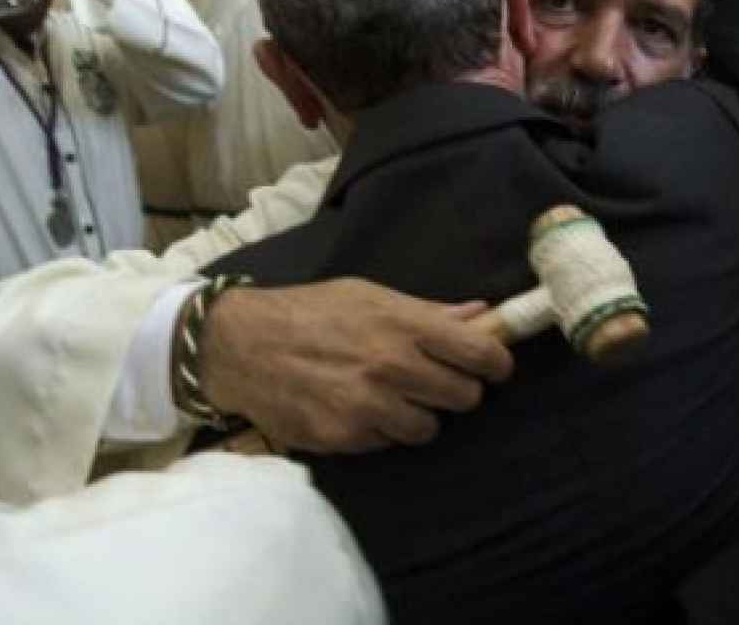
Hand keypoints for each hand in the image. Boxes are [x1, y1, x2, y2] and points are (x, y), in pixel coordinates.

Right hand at [199, 278, 514, 453]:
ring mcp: (368, 407)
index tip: (492, 366)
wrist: (242, 346)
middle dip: (457, 389)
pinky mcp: (346, 438)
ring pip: (429, 428)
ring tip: (391, 396)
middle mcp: (391, 367)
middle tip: (434, 380)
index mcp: (402, 325)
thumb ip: (427, 311)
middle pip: (464, 397)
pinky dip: (382, 430)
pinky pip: (388, 443)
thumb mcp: (368, 295)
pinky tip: (359, 409)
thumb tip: (483, 315)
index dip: (496, 363)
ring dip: (418, 415)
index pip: (480, 353)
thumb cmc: (310, 312)